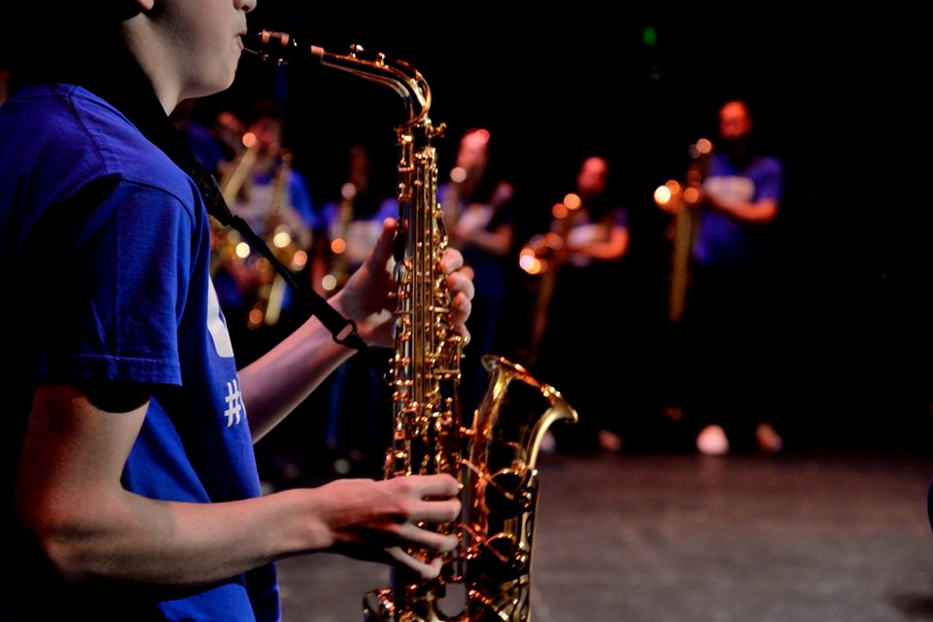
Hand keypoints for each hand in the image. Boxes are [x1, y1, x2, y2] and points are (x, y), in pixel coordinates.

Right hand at [314, 474, 461, 579]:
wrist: (320, 518)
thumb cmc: (340, 495)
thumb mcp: (373, 481)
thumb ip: (394, 486)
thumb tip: (407, 490)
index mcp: (403, 486)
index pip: (446, 484)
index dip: (451, 486)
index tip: (449, 489)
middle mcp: (406, 509)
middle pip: (450, 512)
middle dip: (454, 510)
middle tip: (449, 510)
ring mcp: (400, 535)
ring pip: (442, 542)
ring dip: (449, 541)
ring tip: (448, 539)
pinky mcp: (390, 555)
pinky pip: (420, 569)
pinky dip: (433, 568)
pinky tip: (434, 563)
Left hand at [332, 218, 474, 347]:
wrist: (350, 317)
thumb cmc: (363, 287)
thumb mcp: (373, 265)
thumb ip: (384, 244)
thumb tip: (391, 221)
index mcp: (426, 269)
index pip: (450, 260)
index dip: (452, 260)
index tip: (442, 264)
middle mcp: (435, 289)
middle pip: (462, 284)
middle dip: (462, 282)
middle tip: (451, 282)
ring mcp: (435, 311)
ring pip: (462, 307)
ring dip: (465, 305)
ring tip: (457, 303)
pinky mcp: (431, 332)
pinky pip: (453, 335)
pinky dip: (461, 334)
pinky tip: (461, 334)